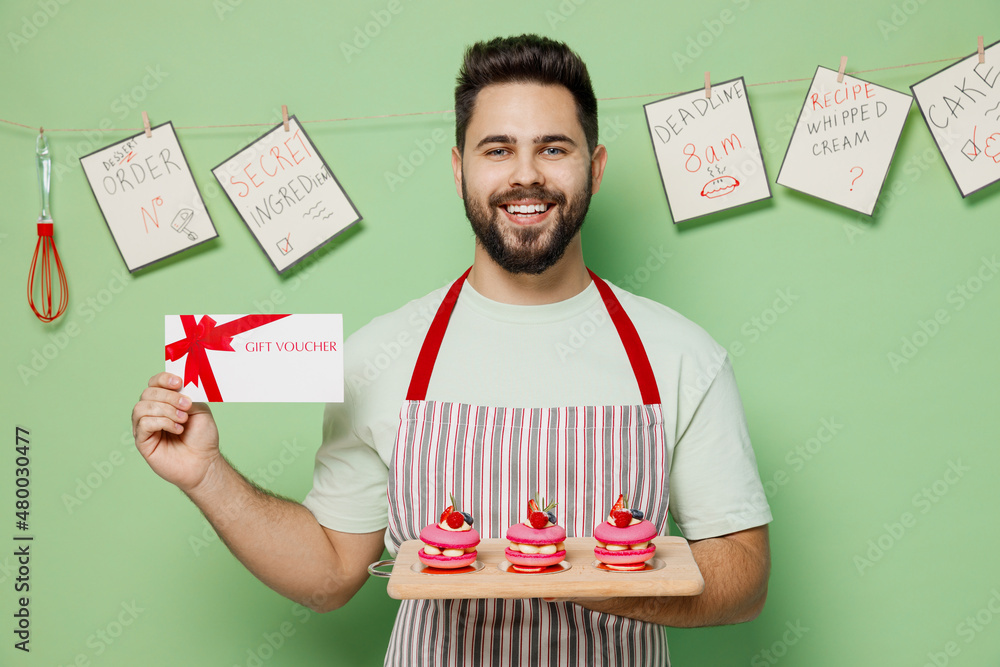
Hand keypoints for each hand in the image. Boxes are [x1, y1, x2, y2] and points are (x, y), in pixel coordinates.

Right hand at [132, 372, 220, 492]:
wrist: (204, 463)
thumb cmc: (202, 438)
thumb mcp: (200, 410)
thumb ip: (187, 396)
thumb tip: (177, 388)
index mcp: (165, 402)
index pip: (154, 383)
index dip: (163, 379)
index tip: (179, 382)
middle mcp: (152, 412)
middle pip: (147, 393)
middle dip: (168, 396)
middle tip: (186, 406)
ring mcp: (145, 427)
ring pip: (142, 407)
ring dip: (165, 410)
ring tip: (183, 420)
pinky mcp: (142, 442)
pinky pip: (143, 424)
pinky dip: (162, 423)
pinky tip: (177, 429)